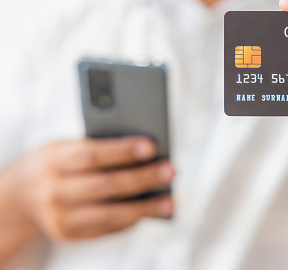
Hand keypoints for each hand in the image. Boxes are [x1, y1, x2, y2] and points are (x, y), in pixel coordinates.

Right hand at [9, 137, 173, 239]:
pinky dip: (131, 220)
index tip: (151, 146)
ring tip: (170, 201)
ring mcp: (60, 218)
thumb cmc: (59, 162)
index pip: (92, 155)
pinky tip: (151, 212)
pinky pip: (106, 229)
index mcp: (54, 161)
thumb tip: (147, 153)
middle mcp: (54, 191)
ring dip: (144, 208)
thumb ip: (98, 147)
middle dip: (142, 178)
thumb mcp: (67, 147)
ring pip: (109, 215)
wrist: (21, 195)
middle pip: (105, 185)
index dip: (122, 151)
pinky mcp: (69, 235)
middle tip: (171, 171)